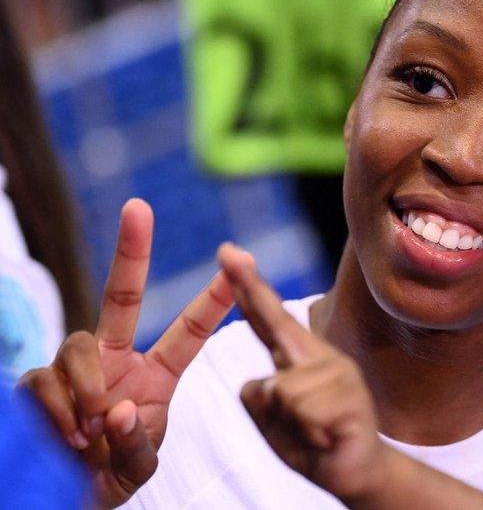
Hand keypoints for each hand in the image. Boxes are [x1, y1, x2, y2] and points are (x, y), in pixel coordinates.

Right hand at [17, 199, 233, 506]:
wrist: (66, 497)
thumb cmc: (110, 474)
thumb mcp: (138, 466)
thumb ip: (136, 443)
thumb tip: (118, 408)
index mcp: (155, 375)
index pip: (188, 331)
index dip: (213, 299)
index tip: (240, 261)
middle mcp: (114, 360)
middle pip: (120, 297)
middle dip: (131, 251)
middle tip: (139, 207)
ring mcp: (74, 369)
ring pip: (77, 346)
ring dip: (88, 388)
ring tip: (92, 430)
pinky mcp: (37, 384)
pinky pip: (44, 381)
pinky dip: (59, 409)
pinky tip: (69, 436)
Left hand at [217, 243, 390, 504]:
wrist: (360, 474)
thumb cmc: (314, 441)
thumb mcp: (272, 420)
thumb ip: (259, 397)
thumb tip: (269, 383)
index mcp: (297, 358)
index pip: (267, 318)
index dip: (248, 286)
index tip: (228, 252)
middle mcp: (320, 357)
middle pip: (277, 322)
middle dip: (250, 287)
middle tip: (228, 251)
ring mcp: (340, 375)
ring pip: (283, 390)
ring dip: (289, 422)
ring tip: (315, 432)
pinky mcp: (353, 401)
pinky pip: (303, 411)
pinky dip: (308, 432)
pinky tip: (327, 437)